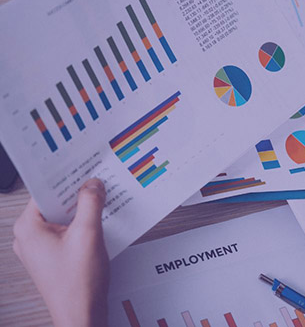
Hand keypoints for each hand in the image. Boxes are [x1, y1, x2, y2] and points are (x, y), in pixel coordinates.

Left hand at [13, 179, 108, 326]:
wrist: (81, 315)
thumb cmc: (77, 284)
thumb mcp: (88, 234)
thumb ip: (90, 203)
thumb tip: (92, 184)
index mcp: (28, 228)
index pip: (45, 191)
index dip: (66, 177)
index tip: (82, 166)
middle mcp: (29, 237)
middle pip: (55, 203)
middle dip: (77, 194)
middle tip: (98, 183)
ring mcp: (40, 248)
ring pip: (63, 217)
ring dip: (82, 210)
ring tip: (101, 203)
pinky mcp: (52, 256)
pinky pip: (67, 230)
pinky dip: (82, 224)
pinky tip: (99, 223)